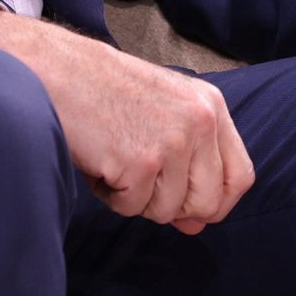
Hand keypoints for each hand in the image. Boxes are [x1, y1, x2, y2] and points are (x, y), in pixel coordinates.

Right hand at [0, 8, 253, 233]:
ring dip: (136, 197)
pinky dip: (110, 195)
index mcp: (211, 106)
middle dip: (171, 206)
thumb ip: (189, 165)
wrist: (56, 69)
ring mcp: (171, 142)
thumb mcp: (162, 114)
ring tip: (115, 158)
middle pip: (206, 203)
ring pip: (167, 211)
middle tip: (139, 179)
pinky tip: (99, 160)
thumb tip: (197, 225)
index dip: (215, 202)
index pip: (239, 177)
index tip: (190, 208)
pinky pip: (131, 208)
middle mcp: (200, 122)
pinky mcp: (139, 162)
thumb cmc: (104, 90)